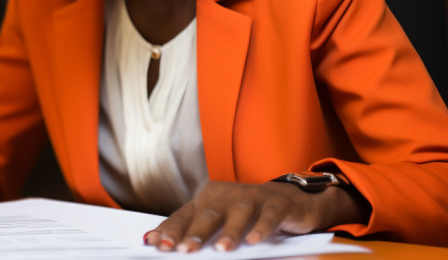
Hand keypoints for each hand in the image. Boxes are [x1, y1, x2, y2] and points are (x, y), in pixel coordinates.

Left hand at [143, 180, 368, 252]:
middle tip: (184, 250)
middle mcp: (226, 196)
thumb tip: (158, 243)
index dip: (170, 230)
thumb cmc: (247, 215)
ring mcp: (252, 198)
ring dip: (229, 232)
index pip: (184, 216)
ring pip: (238, 213)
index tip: (156, 244)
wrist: (290, 200)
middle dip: (195, 233)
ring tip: (221, 250)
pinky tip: (254, 240)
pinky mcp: (277, 203)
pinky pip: (269, 215)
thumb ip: (194, 231)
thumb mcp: (220, 223)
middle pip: (208, 214)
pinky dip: (262, 227)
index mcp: (207, 200)